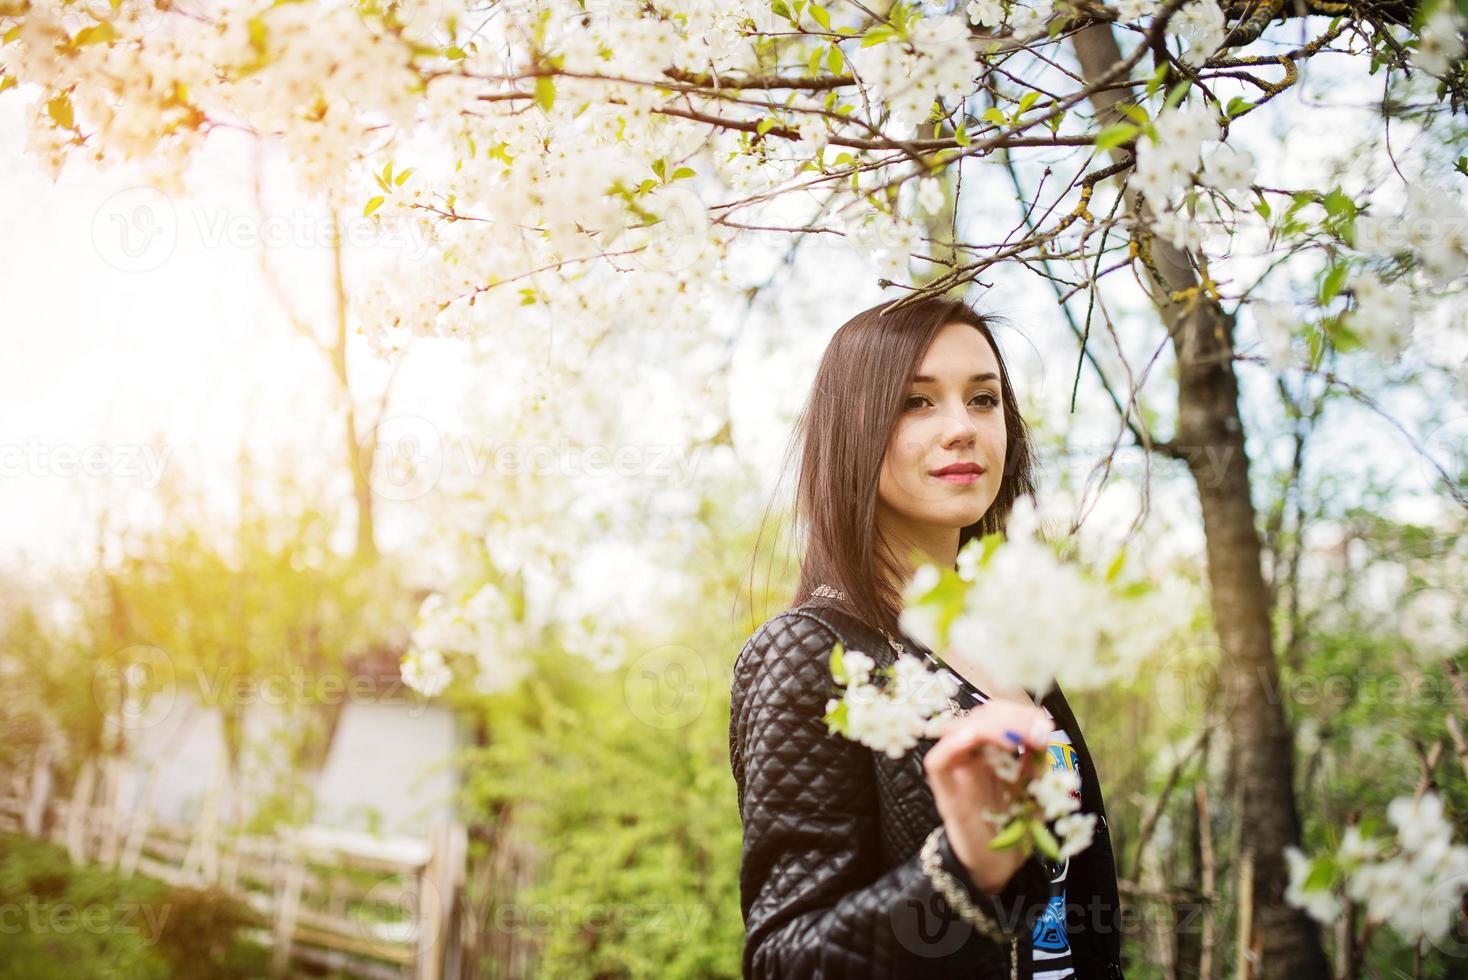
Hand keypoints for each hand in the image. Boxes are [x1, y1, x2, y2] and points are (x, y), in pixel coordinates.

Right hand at [921, 699, 1050, 893]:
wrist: (1000, 868)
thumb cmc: (1015, 827)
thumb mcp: (1036, 790)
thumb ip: (1038, 762)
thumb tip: (1044, 731)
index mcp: (992, 752)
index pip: (997, 715)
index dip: (1020, 713)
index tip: (1045, 725)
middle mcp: (971, 757)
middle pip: (977, 717)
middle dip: (1009, 717)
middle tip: (1036, 732)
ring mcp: (956, 773)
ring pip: (955, 730)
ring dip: (986, 727)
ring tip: (1012, 740)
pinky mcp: (946, 794)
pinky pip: (937, 762)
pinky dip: (951, 746)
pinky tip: (973, 739)